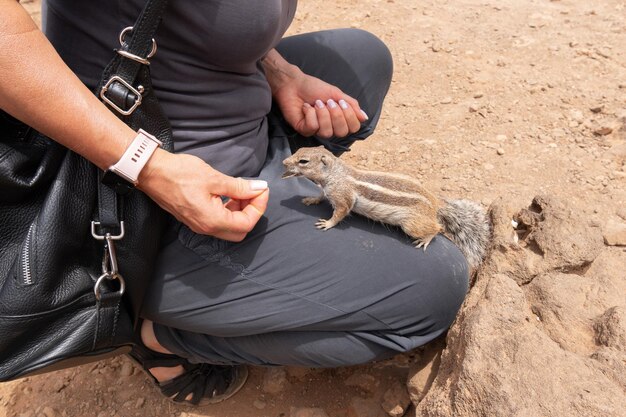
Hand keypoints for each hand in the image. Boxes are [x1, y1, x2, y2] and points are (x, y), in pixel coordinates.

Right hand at [138, 150, 268, 241]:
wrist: (151, 172)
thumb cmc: (179, 174)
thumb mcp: (214, 178)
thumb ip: (239, 187)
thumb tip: (258, 188)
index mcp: (212, 221)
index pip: (247, 223)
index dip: (259, 206)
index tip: (261, 189)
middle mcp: (206, 228)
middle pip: (240, 230)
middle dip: (251, 212)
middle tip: (253, 193)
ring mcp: (199, 225)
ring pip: (229, 227)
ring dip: (240, 211)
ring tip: (241, 190)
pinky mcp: (194, 218)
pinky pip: (218, 221)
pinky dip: (228, 210)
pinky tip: (228, 193)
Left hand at [263, 50, 367, 138]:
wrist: (294, 84)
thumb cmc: (314, 88)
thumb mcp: (337, 94)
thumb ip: (351, 105)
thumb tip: (364, 117)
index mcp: (338, 119)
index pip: (353, 128)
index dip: (350, 117)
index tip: (341, 103)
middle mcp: (329, 127)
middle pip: (342, 132)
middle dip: (336, 115)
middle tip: (328, 102)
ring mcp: (316, 130)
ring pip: (327, 132)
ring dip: (322, 114)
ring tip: (316, 103)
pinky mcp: (304, 130)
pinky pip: (313, 127)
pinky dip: (310, 114)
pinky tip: (306, 107)